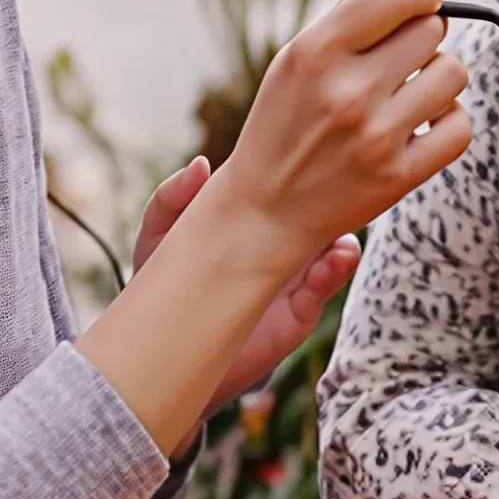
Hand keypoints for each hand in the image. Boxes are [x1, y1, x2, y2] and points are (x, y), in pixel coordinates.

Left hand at [134, 156, 359, 421]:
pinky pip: (325, 288)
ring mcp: (293, 275)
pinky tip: (333, 261)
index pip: (284, 182)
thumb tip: (201, 163)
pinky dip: (335, 272)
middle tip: (340, 184)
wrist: (164, 350)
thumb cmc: (159, 283)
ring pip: (333, 247)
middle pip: (319, 211)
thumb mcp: (156, 237)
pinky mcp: (298, 312)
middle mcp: (279, 241)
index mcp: (251, 216)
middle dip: (335, 195)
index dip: (298, 164)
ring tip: (339, 232)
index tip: (310, 147)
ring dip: (342, 235)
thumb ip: (170, 199)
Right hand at [213, 0, 472, 267]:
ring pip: (454, 75)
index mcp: (317, 50)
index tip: (417, 2)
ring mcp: (375, 136)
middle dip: (423, 39)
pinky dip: (447, 124)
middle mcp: (347, 91)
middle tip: (397, 61)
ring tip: (406, 95)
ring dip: (438, 81)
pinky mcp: (398, 176)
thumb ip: (353, 2)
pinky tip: (417, 127)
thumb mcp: (302, 55)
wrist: (265, 209)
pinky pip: (461, 127)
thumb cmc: (284, 121)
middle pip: (433, 31)